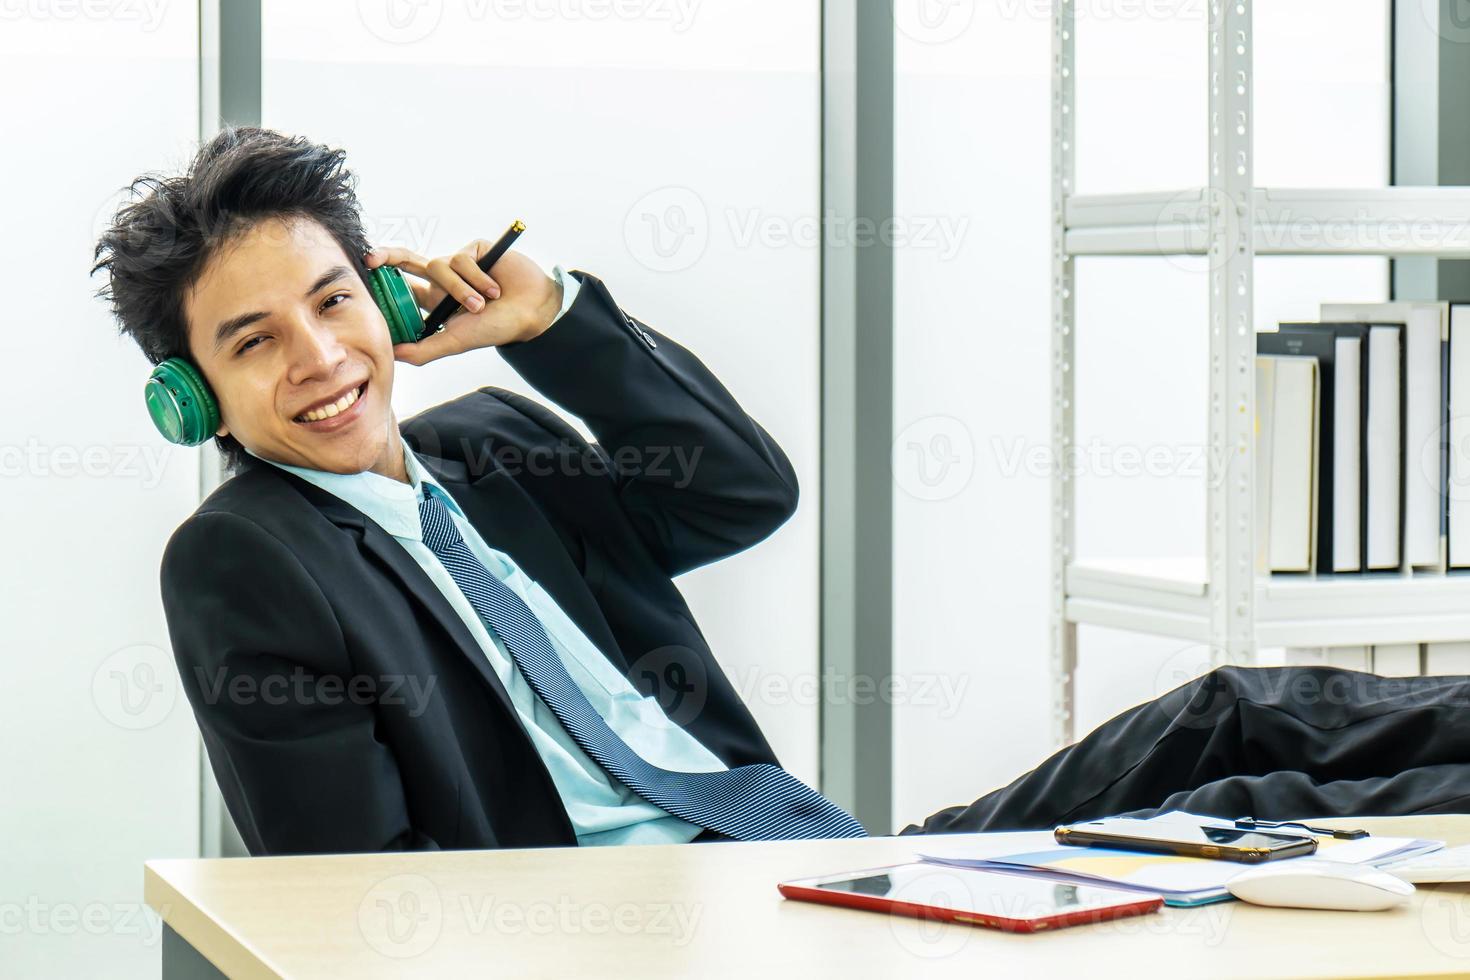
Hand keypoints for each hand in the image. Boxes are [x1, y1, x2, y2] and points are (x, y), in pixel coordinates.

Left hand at [364, 240, 562, 365]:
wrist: (532, 312)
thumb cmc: (496, 329)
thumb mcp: (456, 342)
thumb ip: (425, 349)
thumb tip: (393, 353)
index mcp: (436, 301)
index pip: (404, 286)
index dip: (385, 280)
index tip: (366, 277)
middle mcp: (444, 280)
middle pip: (408, 261)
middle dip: (388, 256)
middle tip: (370, 258)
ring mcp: (460, 263)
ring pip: (440, 266)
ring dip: (460, 289)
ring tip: (483, 304)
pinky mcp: (476, 250)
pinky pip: (461, 258)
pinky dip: (476, 277)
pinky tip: (494, 289)